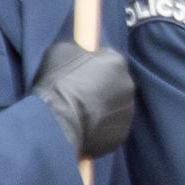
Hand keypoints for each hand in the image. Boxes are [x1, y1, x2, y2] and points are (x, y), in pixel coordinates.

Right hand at [34, 38, 135, 158]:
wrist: (56, 122)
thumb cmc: (57, 83)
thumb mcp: (61, 51)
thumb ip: (79, 50)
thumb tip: (83, 52)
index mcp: (116, 62)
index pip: (107, 59)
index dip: (92, 66)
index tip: (79, 73)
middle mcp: (128, 84)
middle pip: (114, 83)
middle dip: (100, 88)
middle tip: (79, 95)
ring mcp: (128, 111)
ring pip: (114, 106)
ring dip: (102, 108)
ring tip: (80, 114)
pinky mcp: (121, 134)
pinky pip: (110, 127)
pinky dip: (100, 127)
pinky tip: (84, 128)